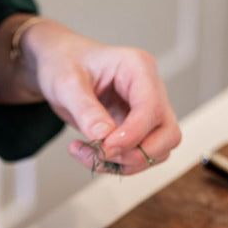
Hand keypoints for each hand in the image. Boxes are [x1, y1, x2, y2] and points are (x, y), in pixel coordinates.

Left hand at [20, 19, 181, 173]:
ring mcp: (146, 111)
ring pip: (157, 151)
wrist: (59, 65)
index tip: (104, 147)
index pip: (152, 109)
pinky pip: (138, 156)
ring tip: (87, 153)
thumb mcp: (67, 83)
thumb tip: (103, 137)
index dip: (131, 135)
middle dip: (135, 153)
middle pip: (168, 135)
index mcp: (138, 68)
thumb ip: (86, 110)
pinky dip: (116, 164)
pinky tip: (89, 152)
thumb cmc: (65, 63)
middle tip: (100, 153)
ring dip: (124, 163)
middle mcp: (150, 90)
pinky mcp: (136, 129)